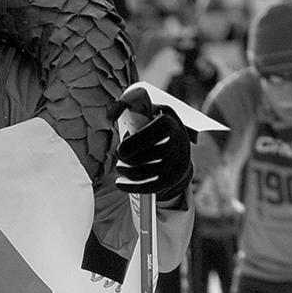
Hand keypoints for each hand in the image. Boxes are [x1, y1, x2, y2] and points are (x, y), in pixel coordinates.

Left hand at [113, 87, 192, 202]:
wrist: (179, 149)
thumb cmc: (156, 126)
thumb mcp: (149, 110)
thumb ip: (130, 104)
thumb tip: (111, 113)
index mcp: (170, 123)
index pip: (150, 135)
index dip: (132, 144)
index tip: (121, 149)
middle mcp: (177, 144)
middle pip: (144, 156)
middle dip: (126, 157)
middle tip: (120, 155)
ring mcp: (176, 163)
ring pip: (143, 172)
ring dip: (126, 171)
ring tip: (120, 167)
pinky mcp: (172, 179)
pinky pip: (149, 188)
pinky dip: (131, 186)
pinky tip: (120, 183)